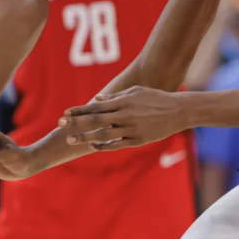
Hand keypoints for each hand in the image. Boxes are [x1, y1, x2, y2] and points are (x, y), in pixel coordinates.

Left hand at [59, 86, 186, 150]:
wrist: (178, 111)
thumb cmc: (155, 98)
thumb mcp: (135, 92)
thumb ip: (115, 96)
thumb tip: (97, 98)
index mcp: (123, 102)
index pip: (95, 106)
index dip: (78, 111)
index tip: (64, 114)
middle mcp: (124, 116)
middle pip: (95, 120)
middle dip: (76, 123)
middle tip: (60, 125)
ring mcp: (131, 129)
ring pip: (103, 135)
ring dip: (85, 137)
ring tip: (71, 139)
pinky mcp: (138, 141)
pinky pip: (117, 145)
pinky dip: (104, 146)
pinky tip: (93, 146)